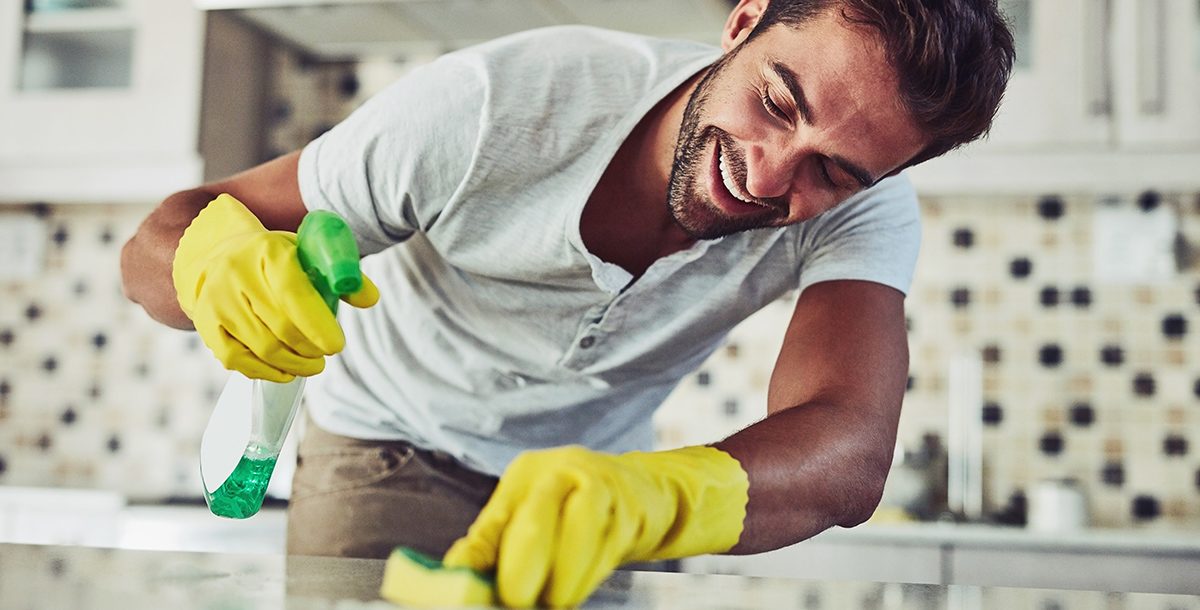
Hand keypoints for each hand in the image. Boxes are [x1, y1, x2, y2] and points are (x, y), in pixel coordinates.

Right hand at [172, 194, 378, 381]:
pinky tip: (286, 372)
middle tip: (326, 353)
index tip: (337, 346)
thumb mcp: (307, 253)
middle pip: (281, 327)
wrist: (218, 256)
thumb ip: (342, 274)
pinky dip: (266, 372)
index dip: (318, 325)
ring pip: (262, 347)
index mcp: (268, 250)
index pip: (294, 293)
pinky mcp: (206, 324)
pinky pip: (237, 360)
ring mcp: (217, 300)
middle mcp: (236, 273)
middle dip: (310, 348)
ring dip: (294, 364)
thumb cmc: (275, 259)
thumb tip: (370, 298)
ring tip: (312, 364)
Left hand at [443, 445, 747, 607]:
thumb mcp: (525, 511)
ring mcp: (604, 490)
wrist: (643, 491)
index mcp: (531, 472)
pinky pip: (605, 553)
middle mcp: (566, 471)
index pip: (502, 515)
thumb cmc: (569, 507)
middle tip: (518, 601)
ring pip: (577, 539)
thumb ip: (491, 541)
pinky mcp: (633, 515)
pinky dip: (587, 579)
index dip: (490, 557)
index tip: (487, 593)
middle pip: (537, 523)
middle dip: (523, 572)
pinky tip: (574, 590)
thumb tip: (456, 572)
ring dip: (562, 582)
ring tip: (551, 600)